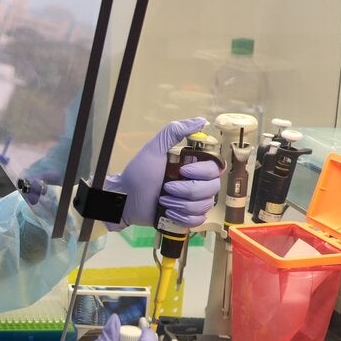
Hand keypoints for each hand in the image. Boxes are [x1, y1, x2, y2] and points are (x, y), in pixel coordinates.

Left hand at [106, 118, 221, 228]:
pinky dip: (183, 217)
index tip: (183, 170)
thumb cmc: (138, 173)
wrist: (125, 198)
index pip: (215, 169)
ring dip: (181, 204)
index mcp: (193, 166)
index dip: (201, 172)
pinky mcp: (186, 217)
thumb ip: (174, 132)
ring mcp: (193, 201)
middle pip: (212, 189)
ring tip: (163, 201)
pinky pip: (198, 220)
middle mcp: (197, 183)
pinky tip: (168, 212)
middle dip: (187, 190)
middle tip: (167, 188)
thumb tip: (201, 121)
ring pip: (205, 205)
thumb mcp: (154, 149)